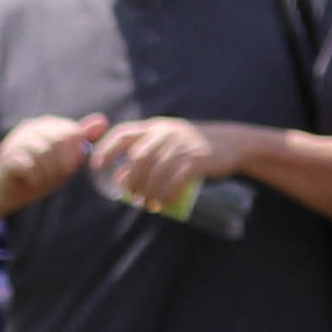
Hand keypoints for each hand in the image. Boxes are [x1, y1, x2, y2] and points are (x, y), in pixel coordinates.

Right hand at [0, 114, 107, 213]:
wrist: (5, 193)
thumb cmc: (37, 175)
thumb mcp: (64, 158)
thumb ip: (80, 140)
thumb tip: (103, 121)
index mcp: (45, 125)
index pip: (71, 132)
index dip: (72, 154)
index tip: (64, 168)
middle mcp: (29, 128)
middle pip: (59, 141)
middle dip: (60, 164)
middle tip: (52, 178)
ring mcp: (15, 142)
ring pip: (44, 152)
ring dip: (47, 173)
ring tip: (41, 181)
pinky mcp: (6, 158)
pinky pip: (29, 165)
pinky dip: (35, 178)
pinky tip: (31, 182)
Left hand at [91, 116, 225, 213]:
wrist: (233, 142)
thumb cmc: (193, 146)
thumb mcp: (167, 145)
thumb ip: (143, 157)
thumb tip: (117, 179)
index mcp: (155, 128)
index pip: (123, 134)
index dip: (106, 149)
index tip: (97, 167)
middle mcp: (165, 134)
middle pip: (137, 160)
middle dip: (131, 181)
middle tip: (133, 197)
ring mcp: (181, 146)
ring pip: (155, 173)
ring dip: (148, 192)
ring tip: (149, 204)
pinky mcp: (197, 160)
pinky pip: (176, 180)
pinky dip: (167, 195)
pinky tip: (164, 203)